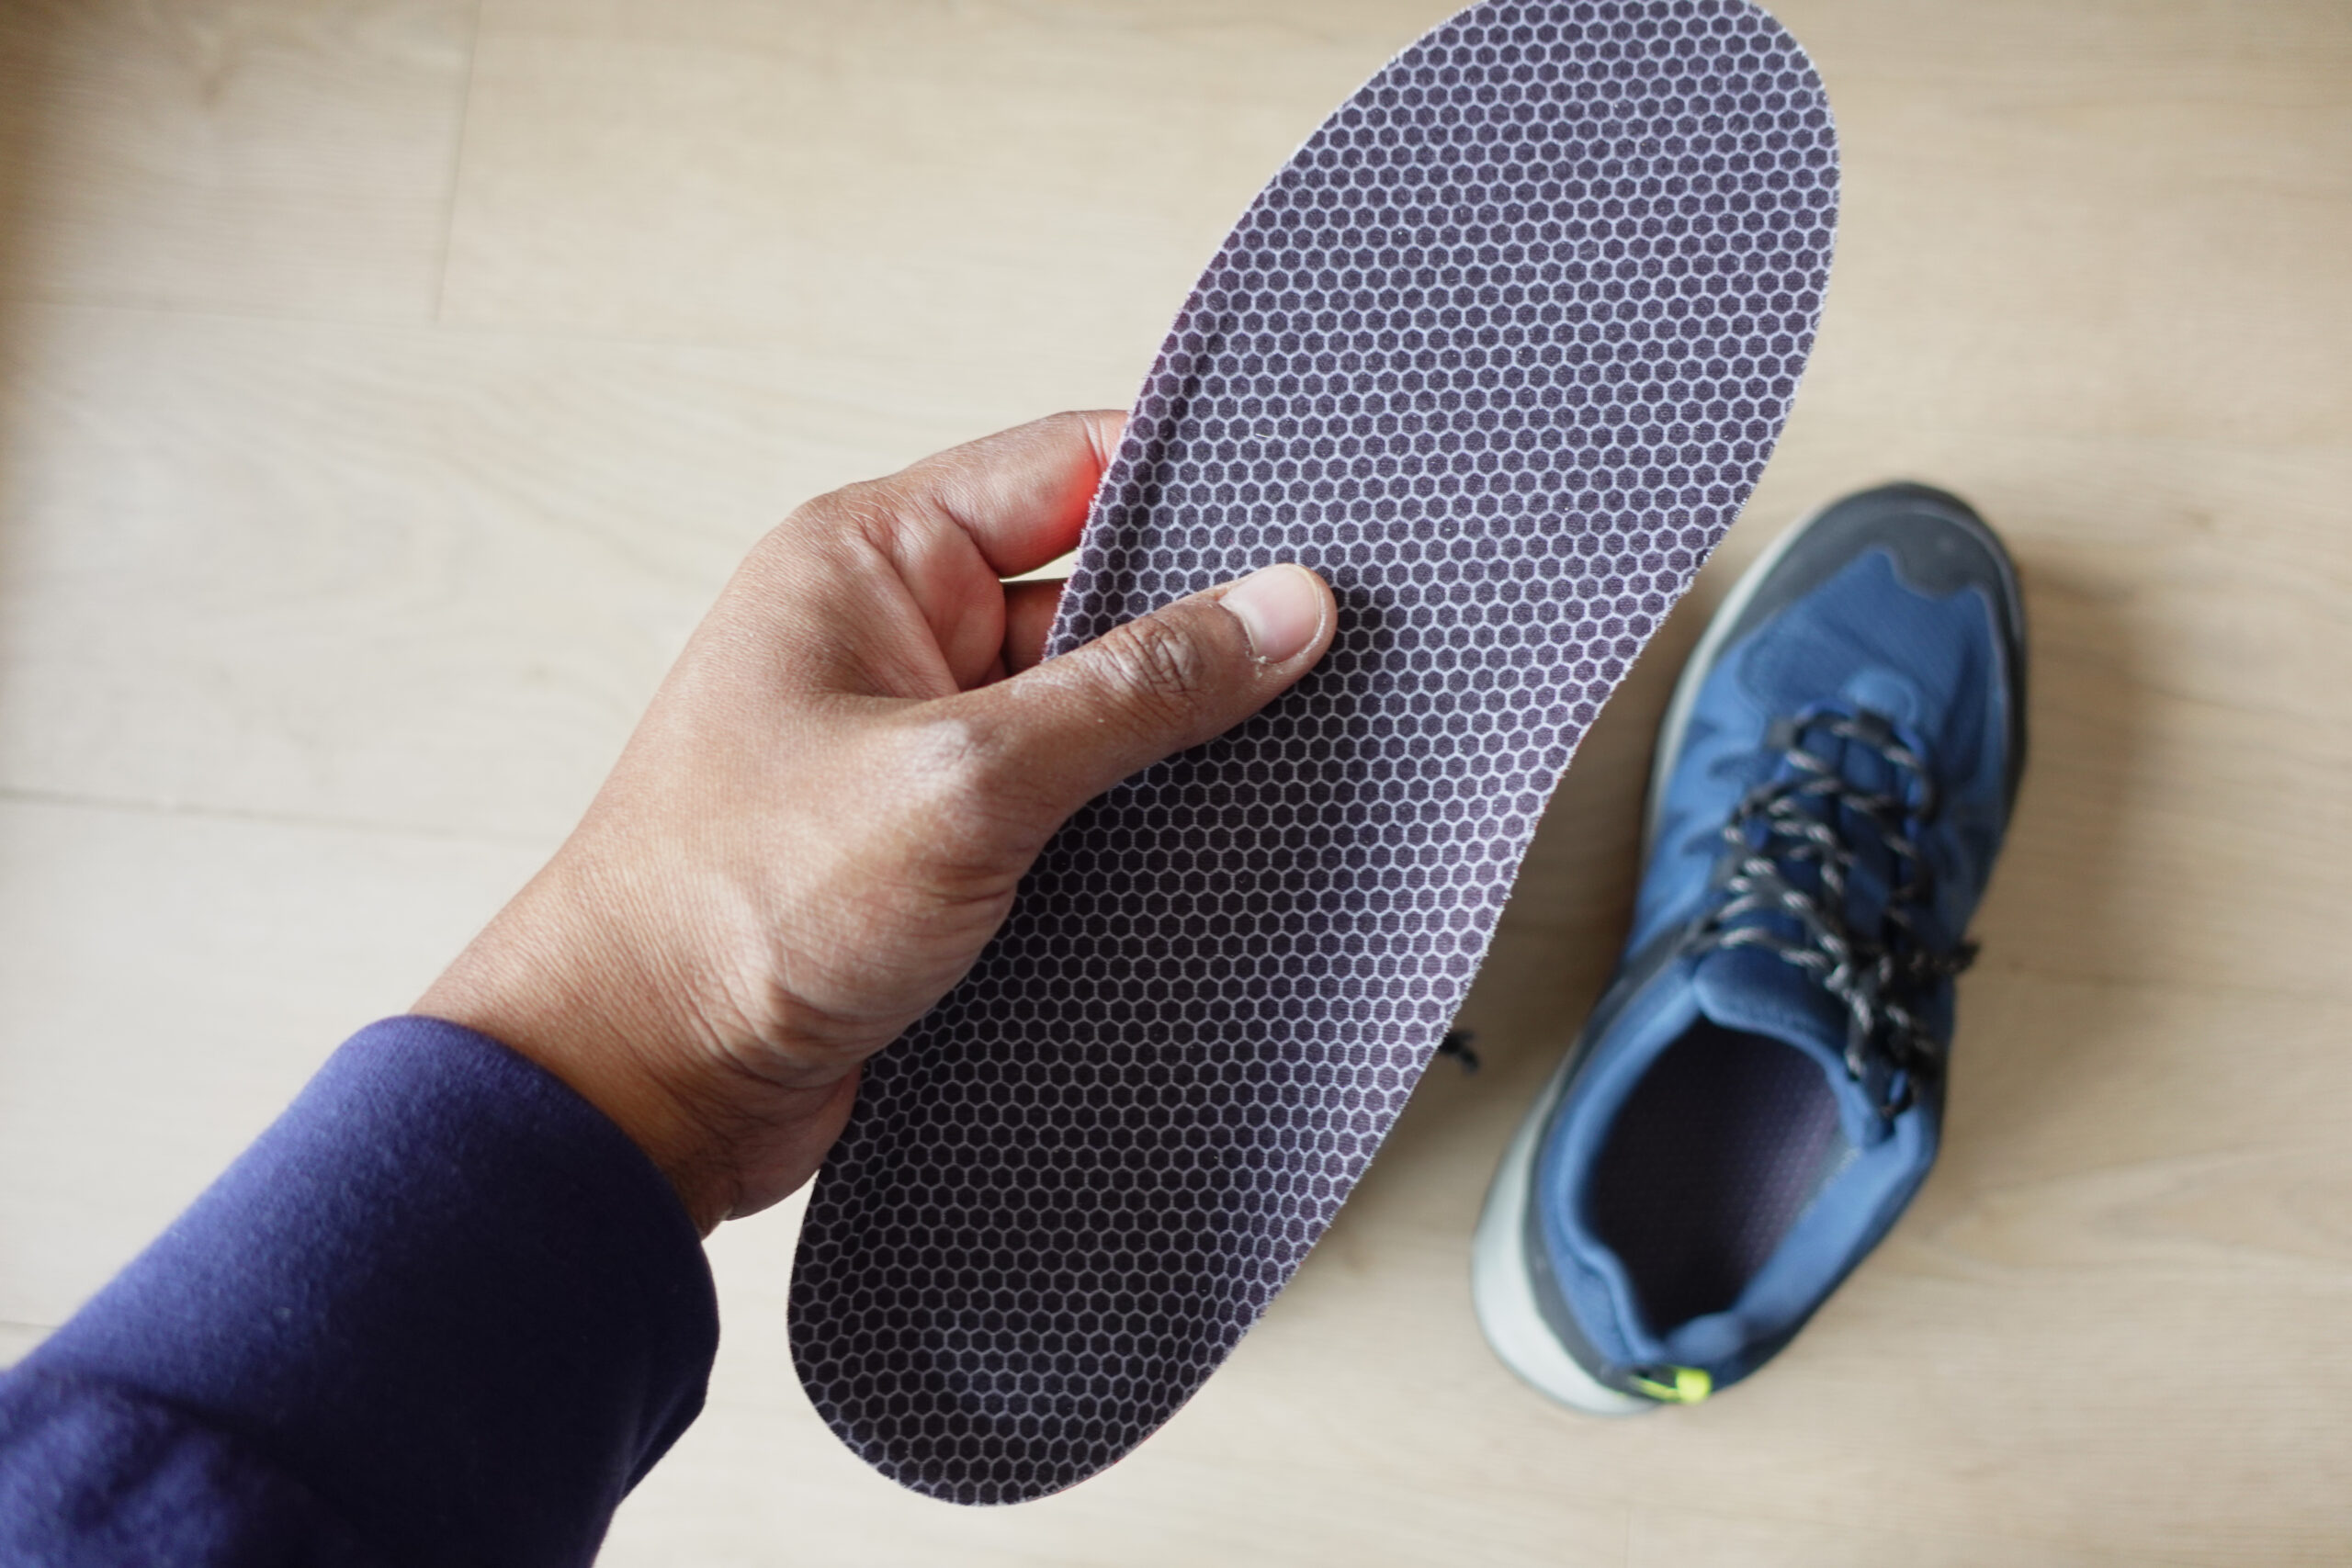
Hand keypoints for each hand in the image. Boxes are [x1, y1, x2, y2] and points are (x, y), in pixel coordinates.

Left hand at [416, 412, 1335, 1232]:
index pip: (1066, 466)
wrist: (641, 1093)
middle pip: (1095, 595)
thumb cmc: (733, 909)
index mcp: (870, 561)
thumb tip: (1281, 610)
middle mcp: (895, 642)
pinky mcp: (943, 852)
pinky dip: (1135, 831)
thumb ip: (1134, 691)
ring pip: (1093, 716)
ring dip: (1169, 751)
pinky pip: (1071, 811)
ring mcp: (921, 751)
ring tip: (1283, 762)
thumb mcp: (964, 777)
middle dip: (1198, 633)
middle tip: (1326, 657)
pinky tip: (1212, 851)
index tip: (1310, 522)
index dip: (1191, 486)